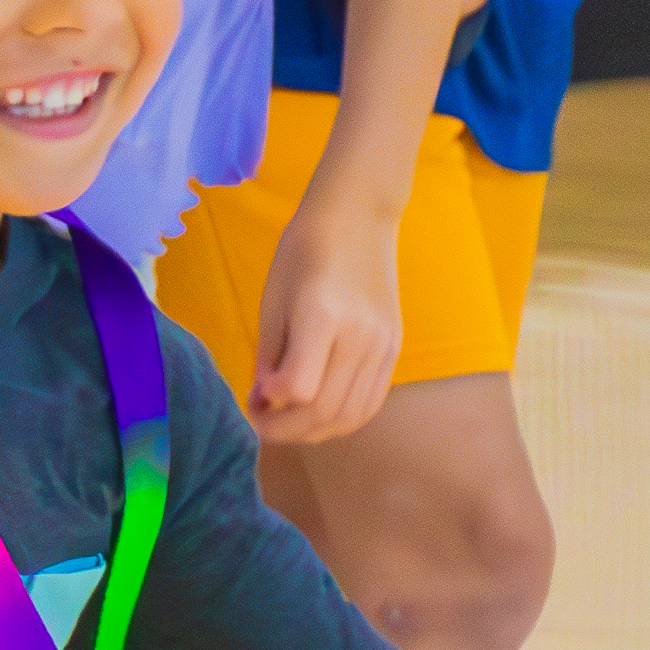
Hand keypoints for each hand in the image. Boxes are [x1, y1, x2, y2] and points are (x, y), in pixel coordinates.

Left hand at [249, 188, 405, 448]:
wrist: (357, 218)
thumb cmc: (303, 250)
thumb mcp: (272, 299)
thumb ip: (270, 354)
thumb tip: (269, 399)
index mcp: (322, 317)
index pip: (298, 389)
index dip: (270, 404)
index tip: (254, 396)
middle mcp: (359, 338)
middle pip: (324, 412)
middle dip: (286, 430)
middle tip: (263, 421)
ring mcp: (383, 347)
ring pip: (351, 416)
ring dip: (314, 432)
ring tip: (289, 421)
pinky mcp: (395, 350)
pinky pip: (371, 402)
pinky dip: (343, 420)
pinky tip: (320, 412)